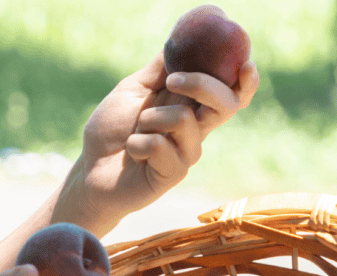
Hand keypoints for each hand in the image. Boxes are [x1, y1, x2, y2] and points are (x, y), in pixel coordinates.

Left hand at [58, 54, 258, 233]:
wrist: (90, 169)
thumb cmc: (111, 131)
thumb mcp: (132, 90)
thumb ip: (158, 70)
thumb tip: (179, 41)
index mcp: (190, 107)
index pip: (230, 94)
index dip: (245, 82)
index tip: (246, 64)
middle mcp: (195, 130)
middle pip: (225, 103)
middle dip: (202, 84)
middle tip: (171, 81)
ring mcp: (186, 153)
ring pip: (185, 120)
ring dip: (151, 118)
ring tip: (135, 130)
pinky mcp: (173, 173)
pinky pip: (160, 146)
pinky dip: (137, 143)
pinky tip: (131, 152)